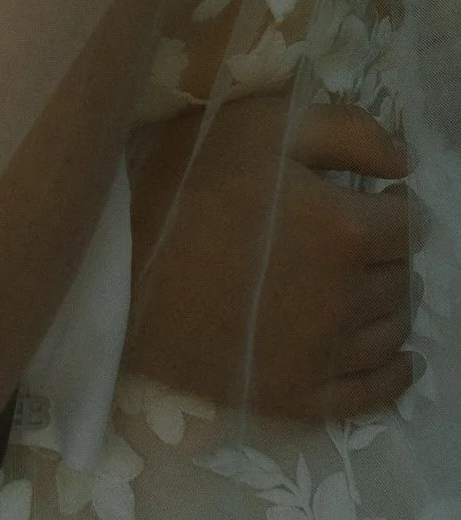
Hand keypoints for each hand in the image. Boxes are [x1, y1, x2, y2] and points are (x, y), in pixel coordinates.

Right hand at [125, 96, 414, 422]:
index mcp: (344, 230)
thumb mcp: (261, 124)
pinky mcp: (291, 395)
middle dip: (386, 254)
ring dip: (386, 305)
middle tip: (348, 239)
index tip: (370, 199)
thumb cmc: (181, 180)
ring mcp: (319, 355)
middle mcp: (345, 300)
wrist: (107, 259)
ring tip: (355, 285)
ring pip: (392, 331)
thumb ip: (349, 131)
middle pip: (403, 278)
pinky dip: (393, 375)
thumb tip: (405, 165)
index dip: (394, 206)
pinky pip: (369, 395)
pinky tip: (398, 359)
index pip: (412, 223)